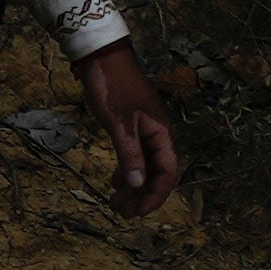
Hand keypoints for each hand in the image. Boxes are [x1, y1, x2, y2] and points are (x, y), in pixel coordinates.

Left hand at [76, 42, 185, 217]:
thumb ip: (129, 154)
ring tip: (115, 204)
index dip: (154, 196)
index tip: (138, 213)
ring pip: (145, 167)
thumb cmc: (113, 86)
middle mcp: (159, 135)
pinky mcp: (132, 127)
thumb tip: (136, 185)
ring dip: (133, 186)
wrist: (102, 56)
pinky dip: (126, 170)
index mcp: (163, 134)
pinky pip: (135, 156)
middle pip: (156, 174)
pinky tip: (115, 182)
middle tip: (121, 213)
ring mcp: (146, 131)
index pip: (167, 174)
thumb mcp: (119, 123)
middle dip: (141, 196)